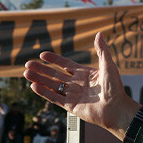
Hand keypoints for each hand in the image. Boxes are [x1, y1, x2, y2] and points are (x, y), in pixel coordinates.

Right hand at [23, 32, 140, 138]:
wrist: (117, 109)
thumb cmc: (116, 89)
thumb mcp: (109, 66)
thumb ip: (102, 50)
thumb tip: (99, 33)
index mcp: (85, 74)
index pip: (65, 65)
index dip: (54, 60)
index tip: (42, 55)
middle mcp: (77, 84)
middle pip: (55, 75)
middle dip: (41, 70)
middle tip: (27, 64)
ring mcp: (73, 95)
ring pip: (52, 86)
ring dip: (39, 80)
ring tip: (26, 74)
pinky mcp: (71, 106)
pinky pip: (55, 98)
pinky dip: (44, 92)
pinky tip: (34, 86)